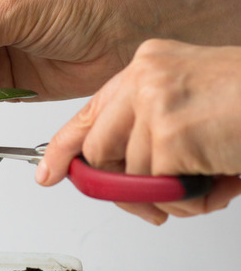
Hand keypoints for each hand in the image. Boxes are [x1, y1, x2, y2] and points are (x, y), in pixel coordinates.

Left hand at [38, 39, 240, 223]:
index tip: (50, 172)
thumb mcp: (193, 105)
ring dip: (172, 193)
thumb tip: (123, 180)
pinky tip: (221, 179)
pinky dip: (192, 197)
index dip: (67, 147)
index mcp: (147, 65)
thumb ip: (154, 131)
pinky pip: (161, 187)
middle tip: (155, 204)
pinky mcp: (169, 132)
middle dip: (122, 187)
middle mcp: (144, 76)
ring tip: (211, 179)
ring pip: (133, 174)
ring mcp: (153, 102)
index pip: (91, 111)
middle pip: (99, 149)